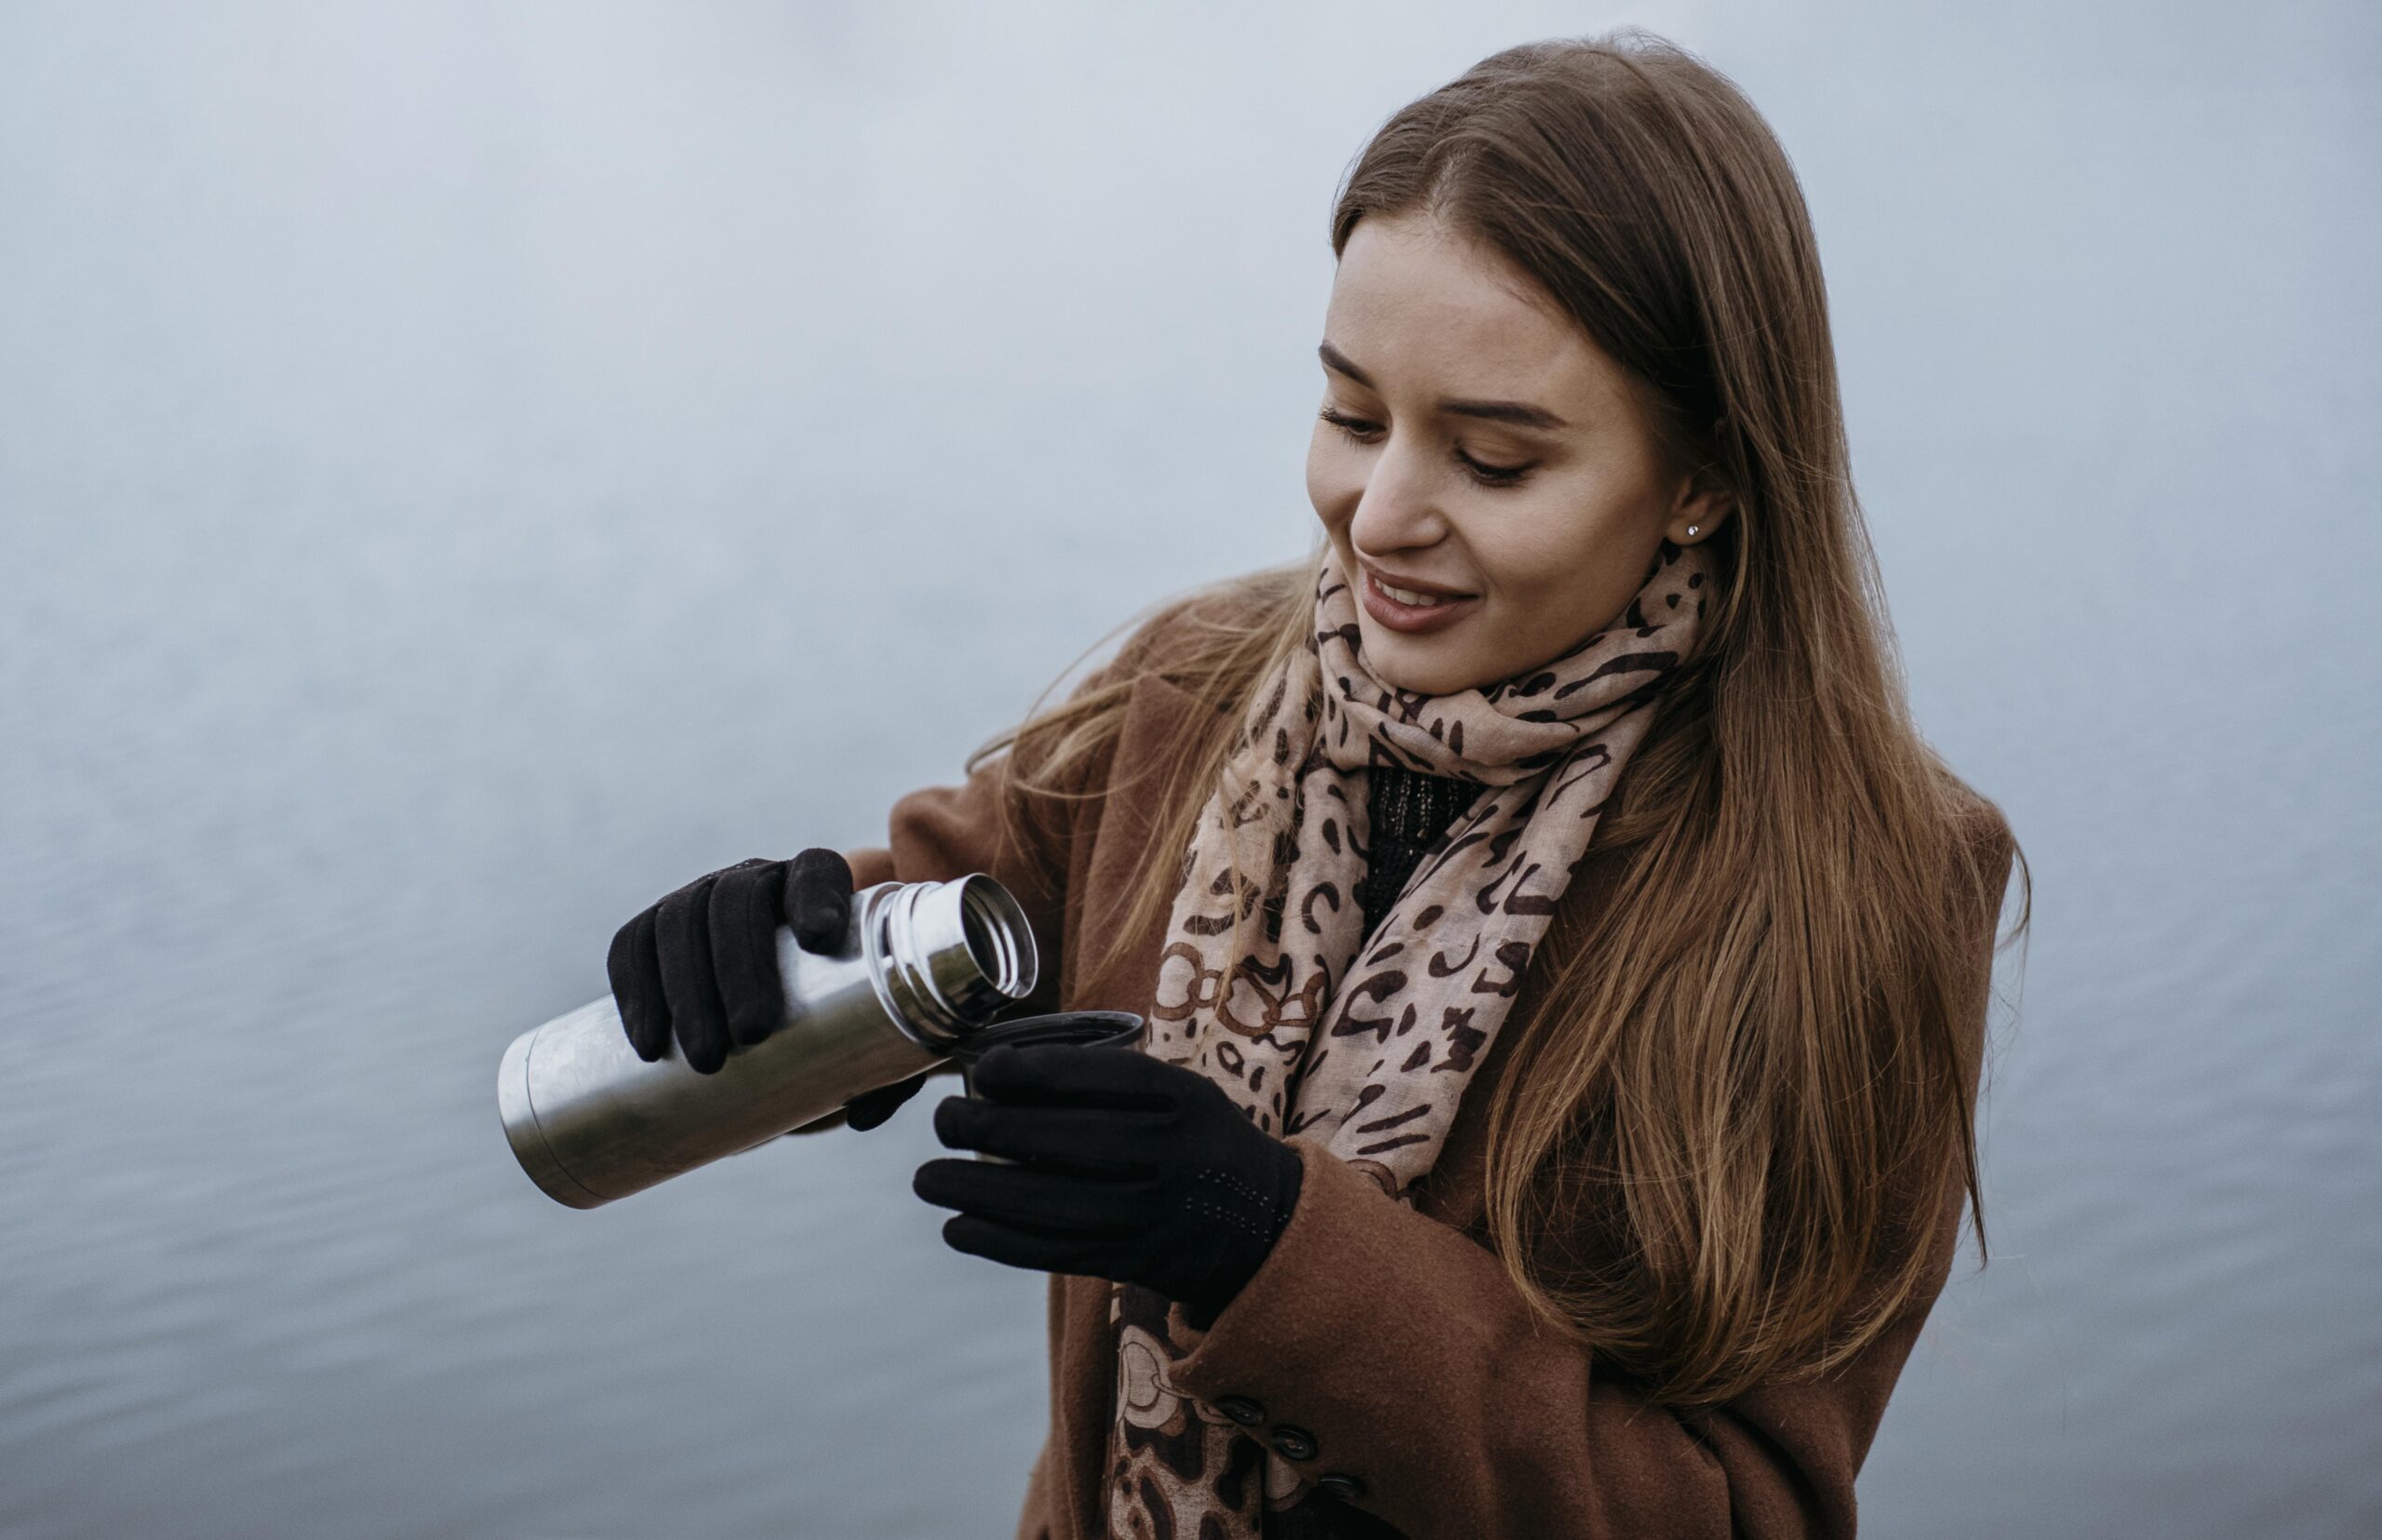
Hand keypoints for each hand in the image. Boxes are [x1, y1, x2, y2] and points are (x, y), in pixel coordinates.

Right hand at [602, 850, 924, 1129]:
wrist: (771, 1020)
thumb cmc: (834, 1022)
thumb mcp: (872, 1042)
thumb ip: (886, 1076)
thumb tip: (862, 1117)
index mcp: (817, 889)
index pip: (817, 870)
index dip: (816, 895)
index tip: (820, 940)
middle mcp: (755, 882)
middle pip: (738, 899)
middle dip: (740, 964)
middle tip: (750, 1035)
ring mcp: (698, 899)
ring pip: (680, 920)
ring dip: (686, 989)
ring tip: (705, 1058)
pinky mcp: (651, 931)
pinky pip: (632, 945)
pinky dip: (634, 991)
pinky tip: (649, 1042)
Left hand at [913, 1043, 1303, 1324]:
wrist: (1260, 1223)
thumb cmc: (1194, 1140)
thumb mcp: (1179, 1092)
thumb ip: (1108, 1081)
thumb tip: (997, 1070)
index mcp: (1183, 1100)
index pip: (1102, 1078)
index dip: (1034, 1071)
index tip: (984, 1068)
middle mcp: (1171, 1155)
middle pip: (1066, 1139)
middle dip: (990, 1128)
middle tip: (944, 1120)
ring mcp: (1152, 1214)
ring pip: (1050, 1202)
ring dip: (976, 1190)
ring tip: (928, 1177)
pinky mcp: (1133, 1259)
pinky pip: (1055, 1251)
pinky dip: (1000, 1242)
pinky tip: (958, 1227)